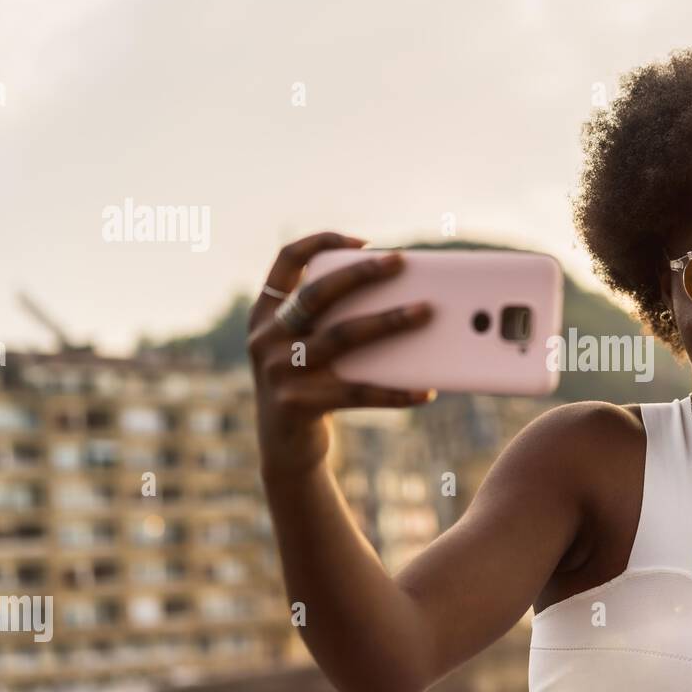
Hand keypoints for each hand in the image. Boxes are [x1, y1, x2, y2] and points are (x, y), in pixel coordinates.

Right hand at [247, 232, 436, 478]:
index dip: (321, 242)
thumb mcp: (305, 349)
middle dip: (361, 273)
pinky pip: (357, 392)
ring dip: (389, 321)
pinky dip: (395, 392)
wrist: (285, 449)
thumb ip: (329, 321)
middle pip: (317, 294)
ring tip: (426, 312)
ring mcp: (278, 371)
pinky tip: (425, 390)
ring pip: (342, 336)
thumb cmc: (310, 386)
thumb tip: (401, 297)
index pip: (286, 260)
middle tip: (400, 262)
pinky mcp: (298, 404)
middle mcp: (265, 338)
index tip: (365, 241)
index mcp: (265, 314)